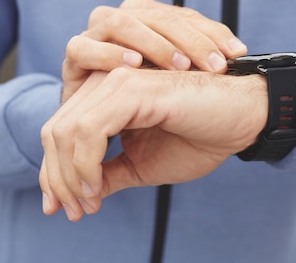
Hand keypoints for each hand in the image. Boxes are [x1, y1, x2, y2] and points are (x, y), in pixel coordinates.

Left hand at [39, 67, 267, 221]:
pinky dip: (84, 166)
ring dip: (68, 177)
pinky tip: (97, 189)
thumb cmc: (200, 137)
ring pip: (64, 132)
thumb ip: (107, 174)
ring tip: (87, 204)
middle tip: (71, 212)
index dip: (52, 172)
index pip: (59, 131)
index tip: (61, 208)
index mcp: (105, 96)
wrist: (243, 119)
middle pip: (54, 131)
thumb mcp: (143, 164)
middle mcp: (105, 82)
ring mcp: (117, 81)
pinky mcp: (131, 88)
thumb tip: (77, 196)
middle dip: (55, 179)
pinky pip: (88, 131)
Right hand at [61, 0, 246, 101]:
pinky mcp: (73, 59)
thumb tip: (239, 50)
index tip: (234, 55)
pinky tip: (132, 66)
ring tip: (178, 65)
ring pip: (117, 21)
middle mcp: (121, 22)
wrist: (113, 131)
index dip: (209, 32)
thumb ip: (204, 59)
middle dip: (186, 38)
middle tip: (212, 65)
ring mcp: (94, 36)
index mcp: (149, 21)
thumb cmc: (153, 104)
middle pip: (152, 14)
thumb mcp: (184, 80)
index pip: (181, 16)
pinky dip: (107, 53)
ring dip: (150, 41)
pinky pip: (81, 47)